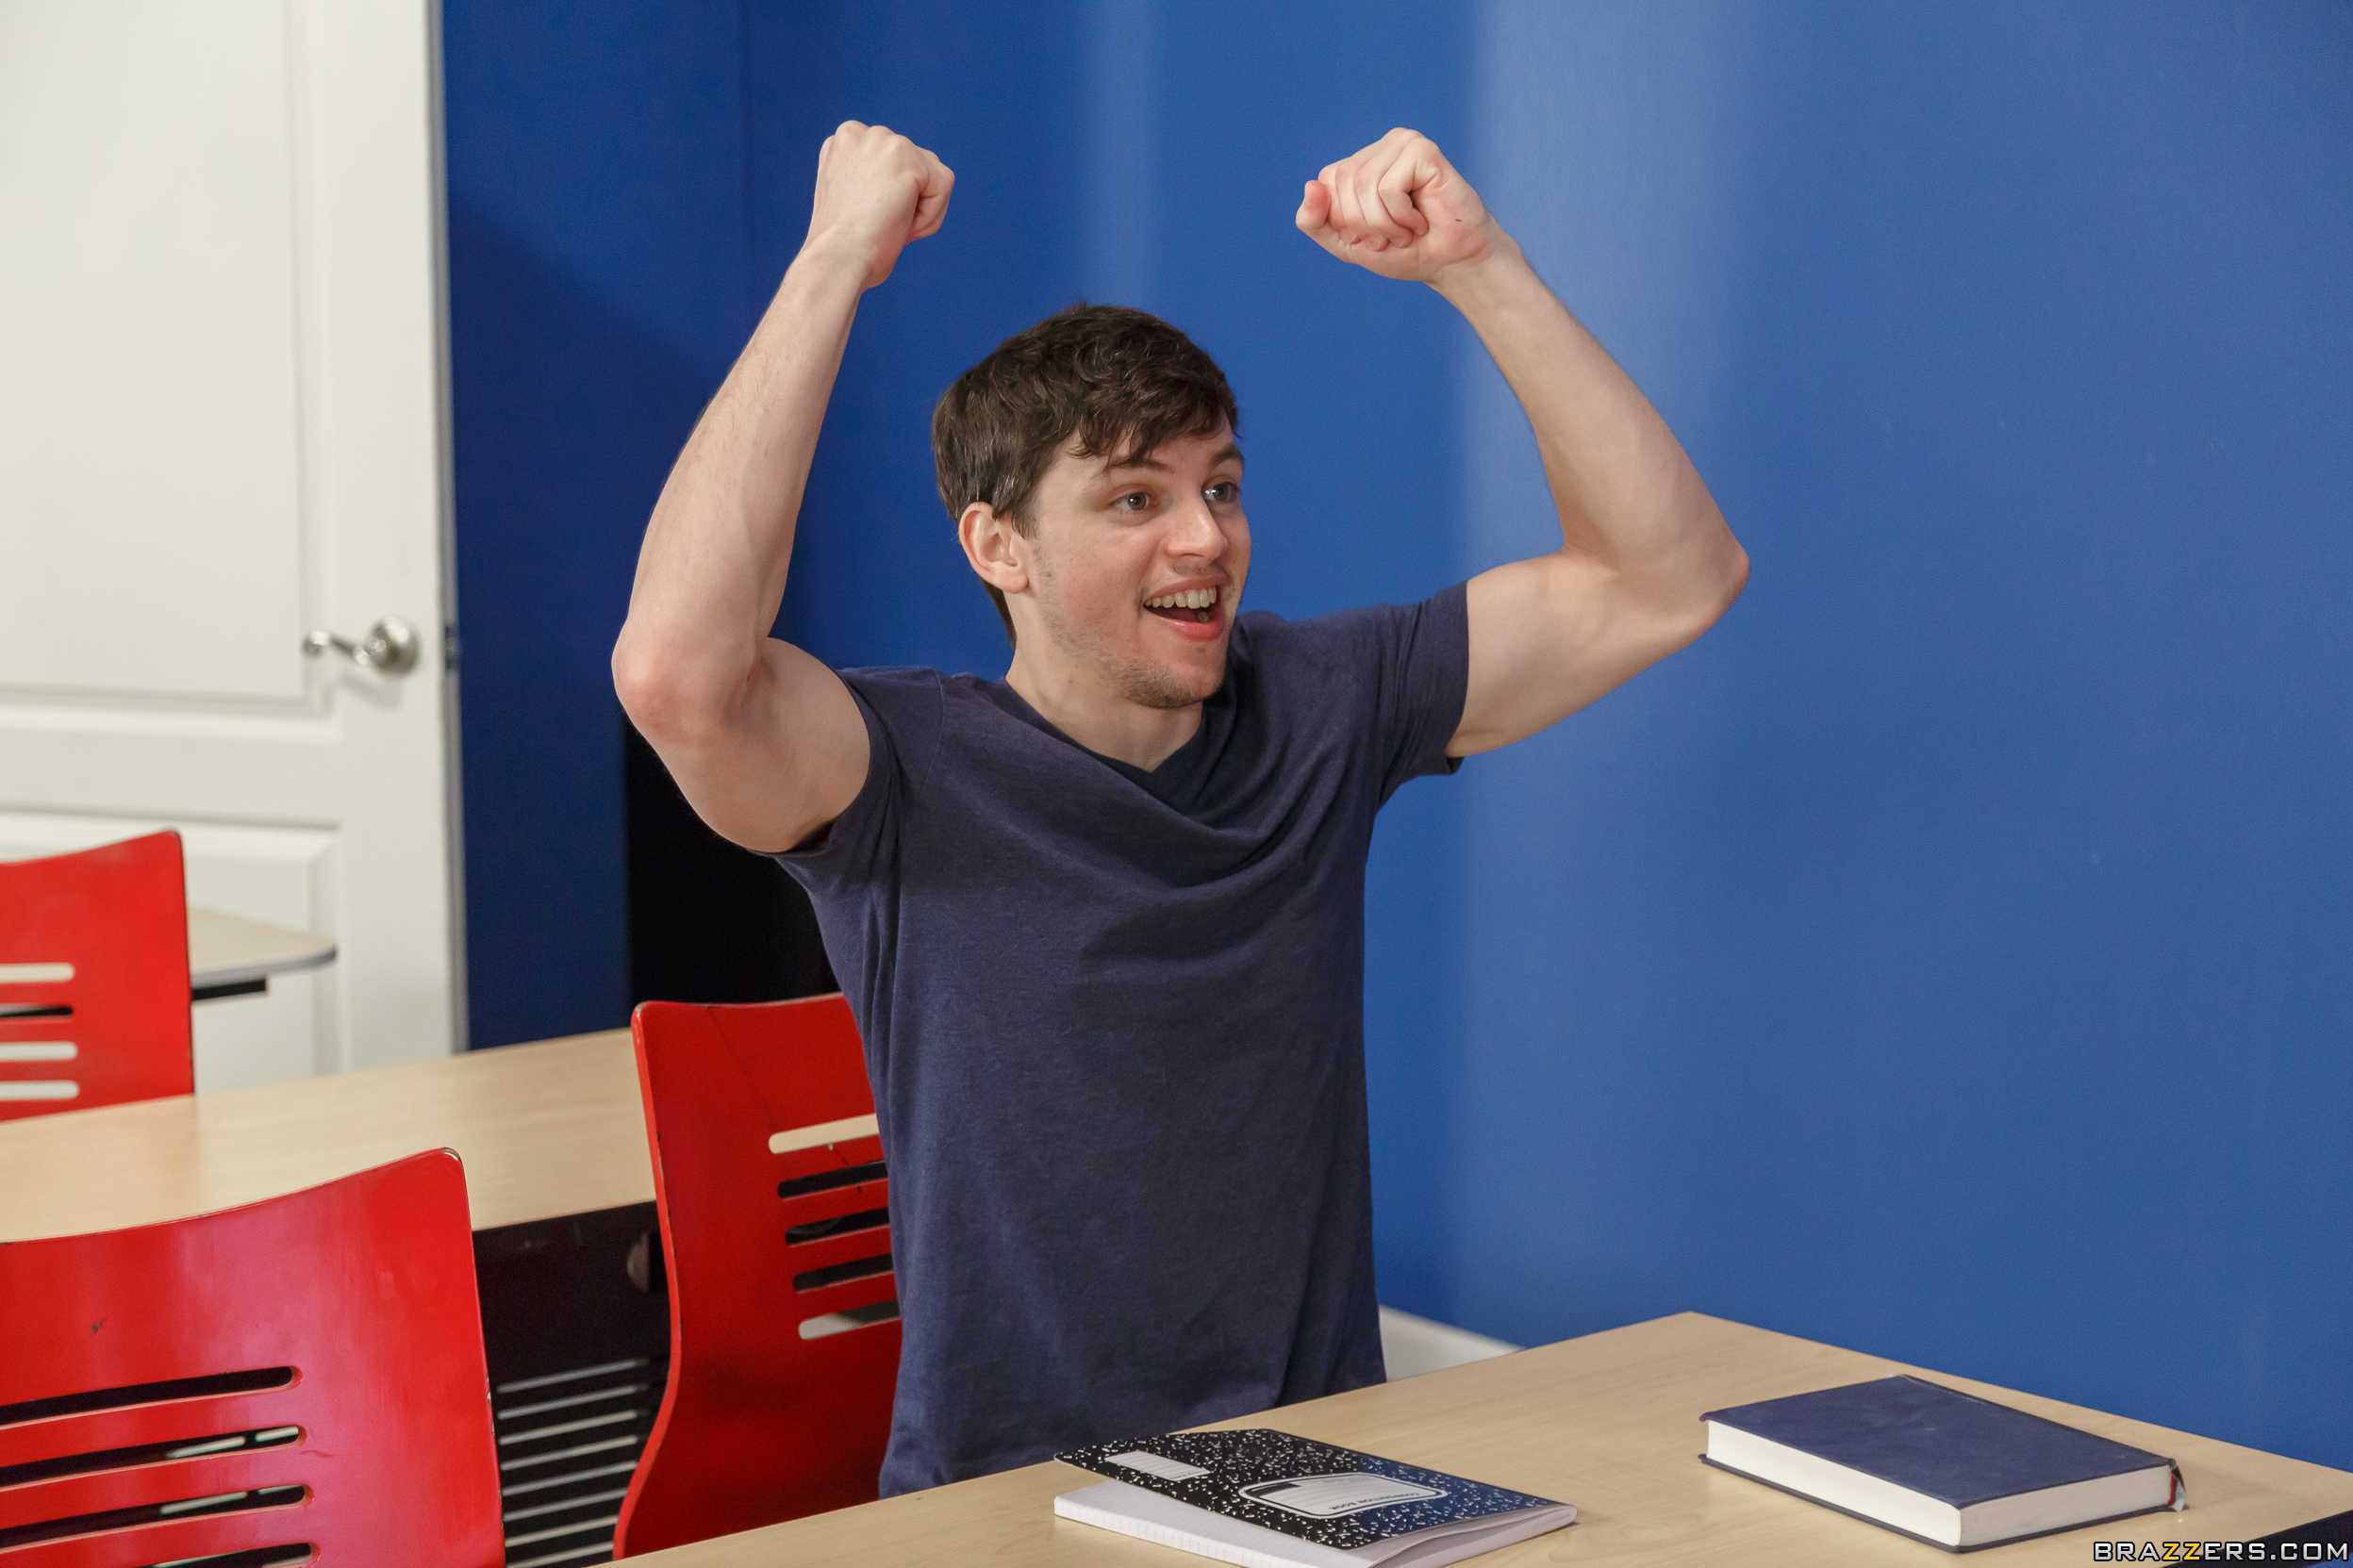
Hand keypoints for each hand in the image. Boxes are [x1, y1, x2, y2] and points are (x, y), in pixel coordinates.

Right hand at [804, 121, 953, 291]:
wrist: (837, 259)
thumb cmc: (843, 248)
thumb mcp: (852, 202)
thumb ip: (873, 180)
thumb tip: (899, 184)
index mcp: (844, 143)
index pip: (895, 166)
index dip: (891, 201)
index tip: (866, 219)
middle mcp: (860, 133)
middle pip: (919, 167)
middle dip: (909, 204)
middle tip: (877, 225)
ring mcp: (883, 140)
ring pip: (934, 178)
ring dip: (921, 212)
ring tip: (888, 225)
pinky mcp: (906, 155)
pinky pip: (943, 187)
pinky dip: (931, 216)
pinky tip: (901, 224)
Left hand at [1295, 128, 1506, 284]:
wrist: (1451, 263)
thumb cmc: (1405, 252)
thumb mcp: (1346, 244)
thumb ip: (1315, 221)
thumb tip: (1310, 186)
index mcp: (1359, 163)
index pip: (1325, 182)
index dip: (1343, 219)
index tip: (1371, 236)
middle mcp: (1380, 147)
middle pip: (1342, 181)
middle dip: (1362, 223)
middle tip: (1391, 237)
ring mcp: (1403, 143)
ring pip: (1364, 184)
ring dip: (1383, 224)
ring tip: (1407, 231)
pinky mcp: (1423, 150)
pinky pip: (1389, 187)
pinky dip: (1401, 216)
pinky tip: (1421, 221)